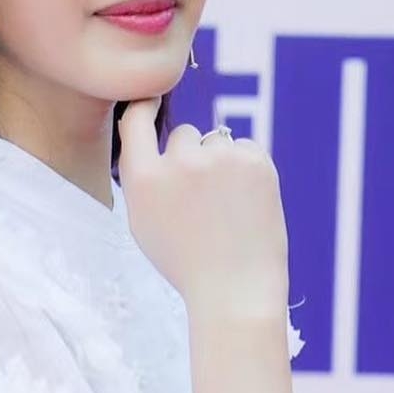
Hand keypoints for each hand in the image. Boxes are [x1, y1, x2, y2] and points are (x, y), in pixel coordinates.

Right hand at [116, 96, 288, 318]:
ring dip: (221, 163)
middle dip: (191, 157)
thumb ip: (145, 177)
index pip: (137, 120)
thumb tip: (157, 134)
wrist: (234, 289)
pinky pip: (247, 148)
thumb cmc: (186, 262)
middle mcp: (179, 162)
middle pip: (184, 134)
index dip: (145, 107)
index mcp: (143, 179)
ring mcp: (220, 158)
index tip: (151, 102)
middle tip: (201, 200)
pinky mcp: (256, 161)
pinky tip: (245, 203)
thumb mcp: (144, 222)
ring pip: (218, 141)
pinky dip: (247, 168)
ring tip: (226, 207)